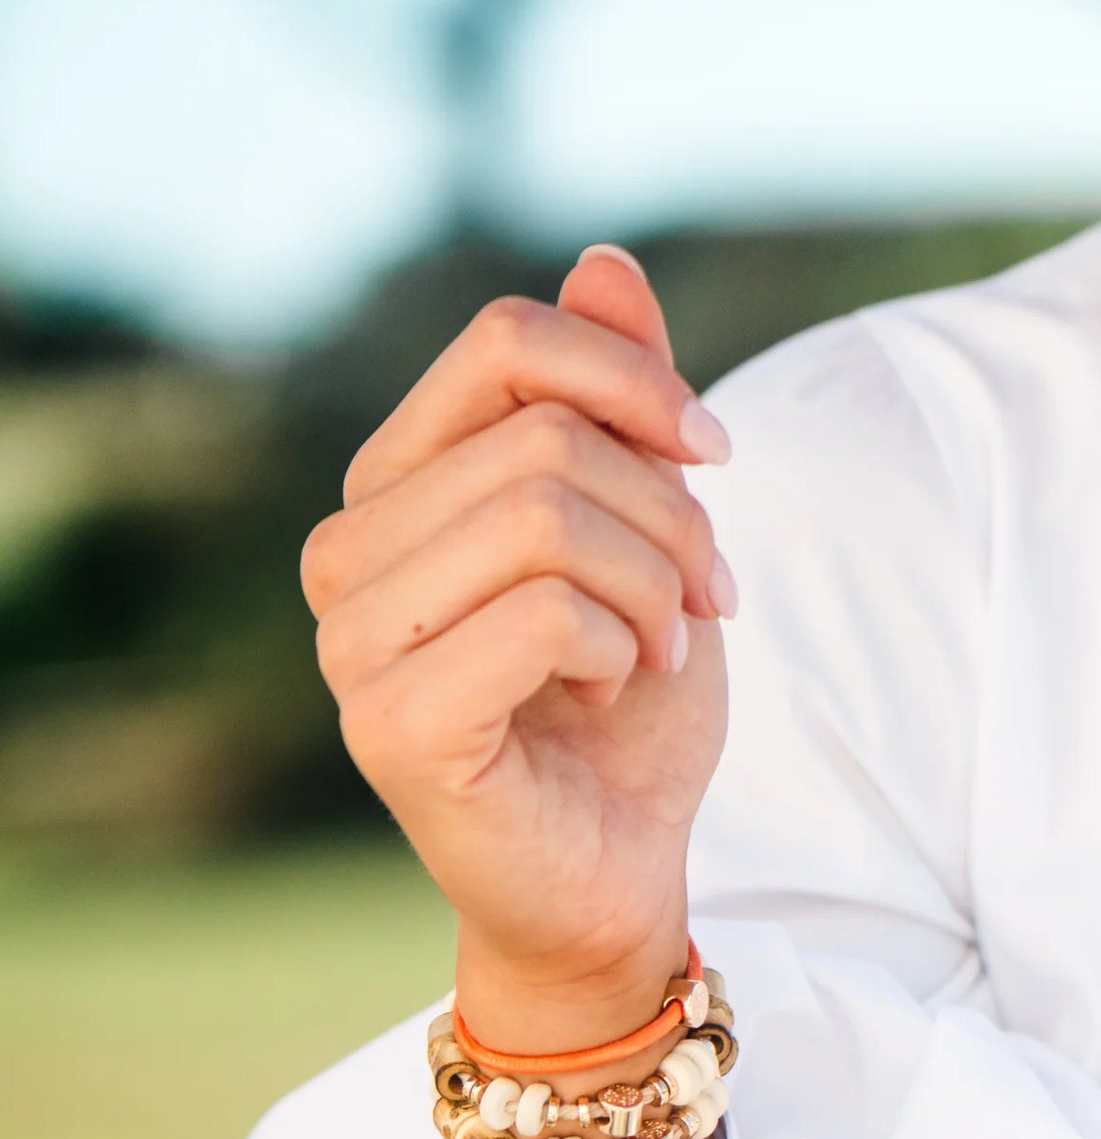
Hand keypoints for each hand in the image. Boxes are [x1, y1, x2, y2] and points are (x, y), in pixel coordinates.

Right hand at [301, 244, 730, 1056]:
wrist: (618, 877)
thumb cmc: (627, 715)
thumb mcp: (649, 534)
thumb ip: (618, 406)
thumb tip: (605, 261)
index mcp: (395, 487)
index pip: (504, 341)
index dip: (635, 380)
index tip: (717, 455)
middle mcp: (345, 552)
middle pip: (544, 435)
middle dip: (670, 512)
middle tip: (711, 598)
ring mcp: (350, 640)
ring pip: (546, 515)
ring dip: (654, 586)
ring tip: (663, 650)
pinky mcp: (390, 722)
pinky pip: (543, 611)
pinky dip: (620, 647)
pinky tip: (613, 692)